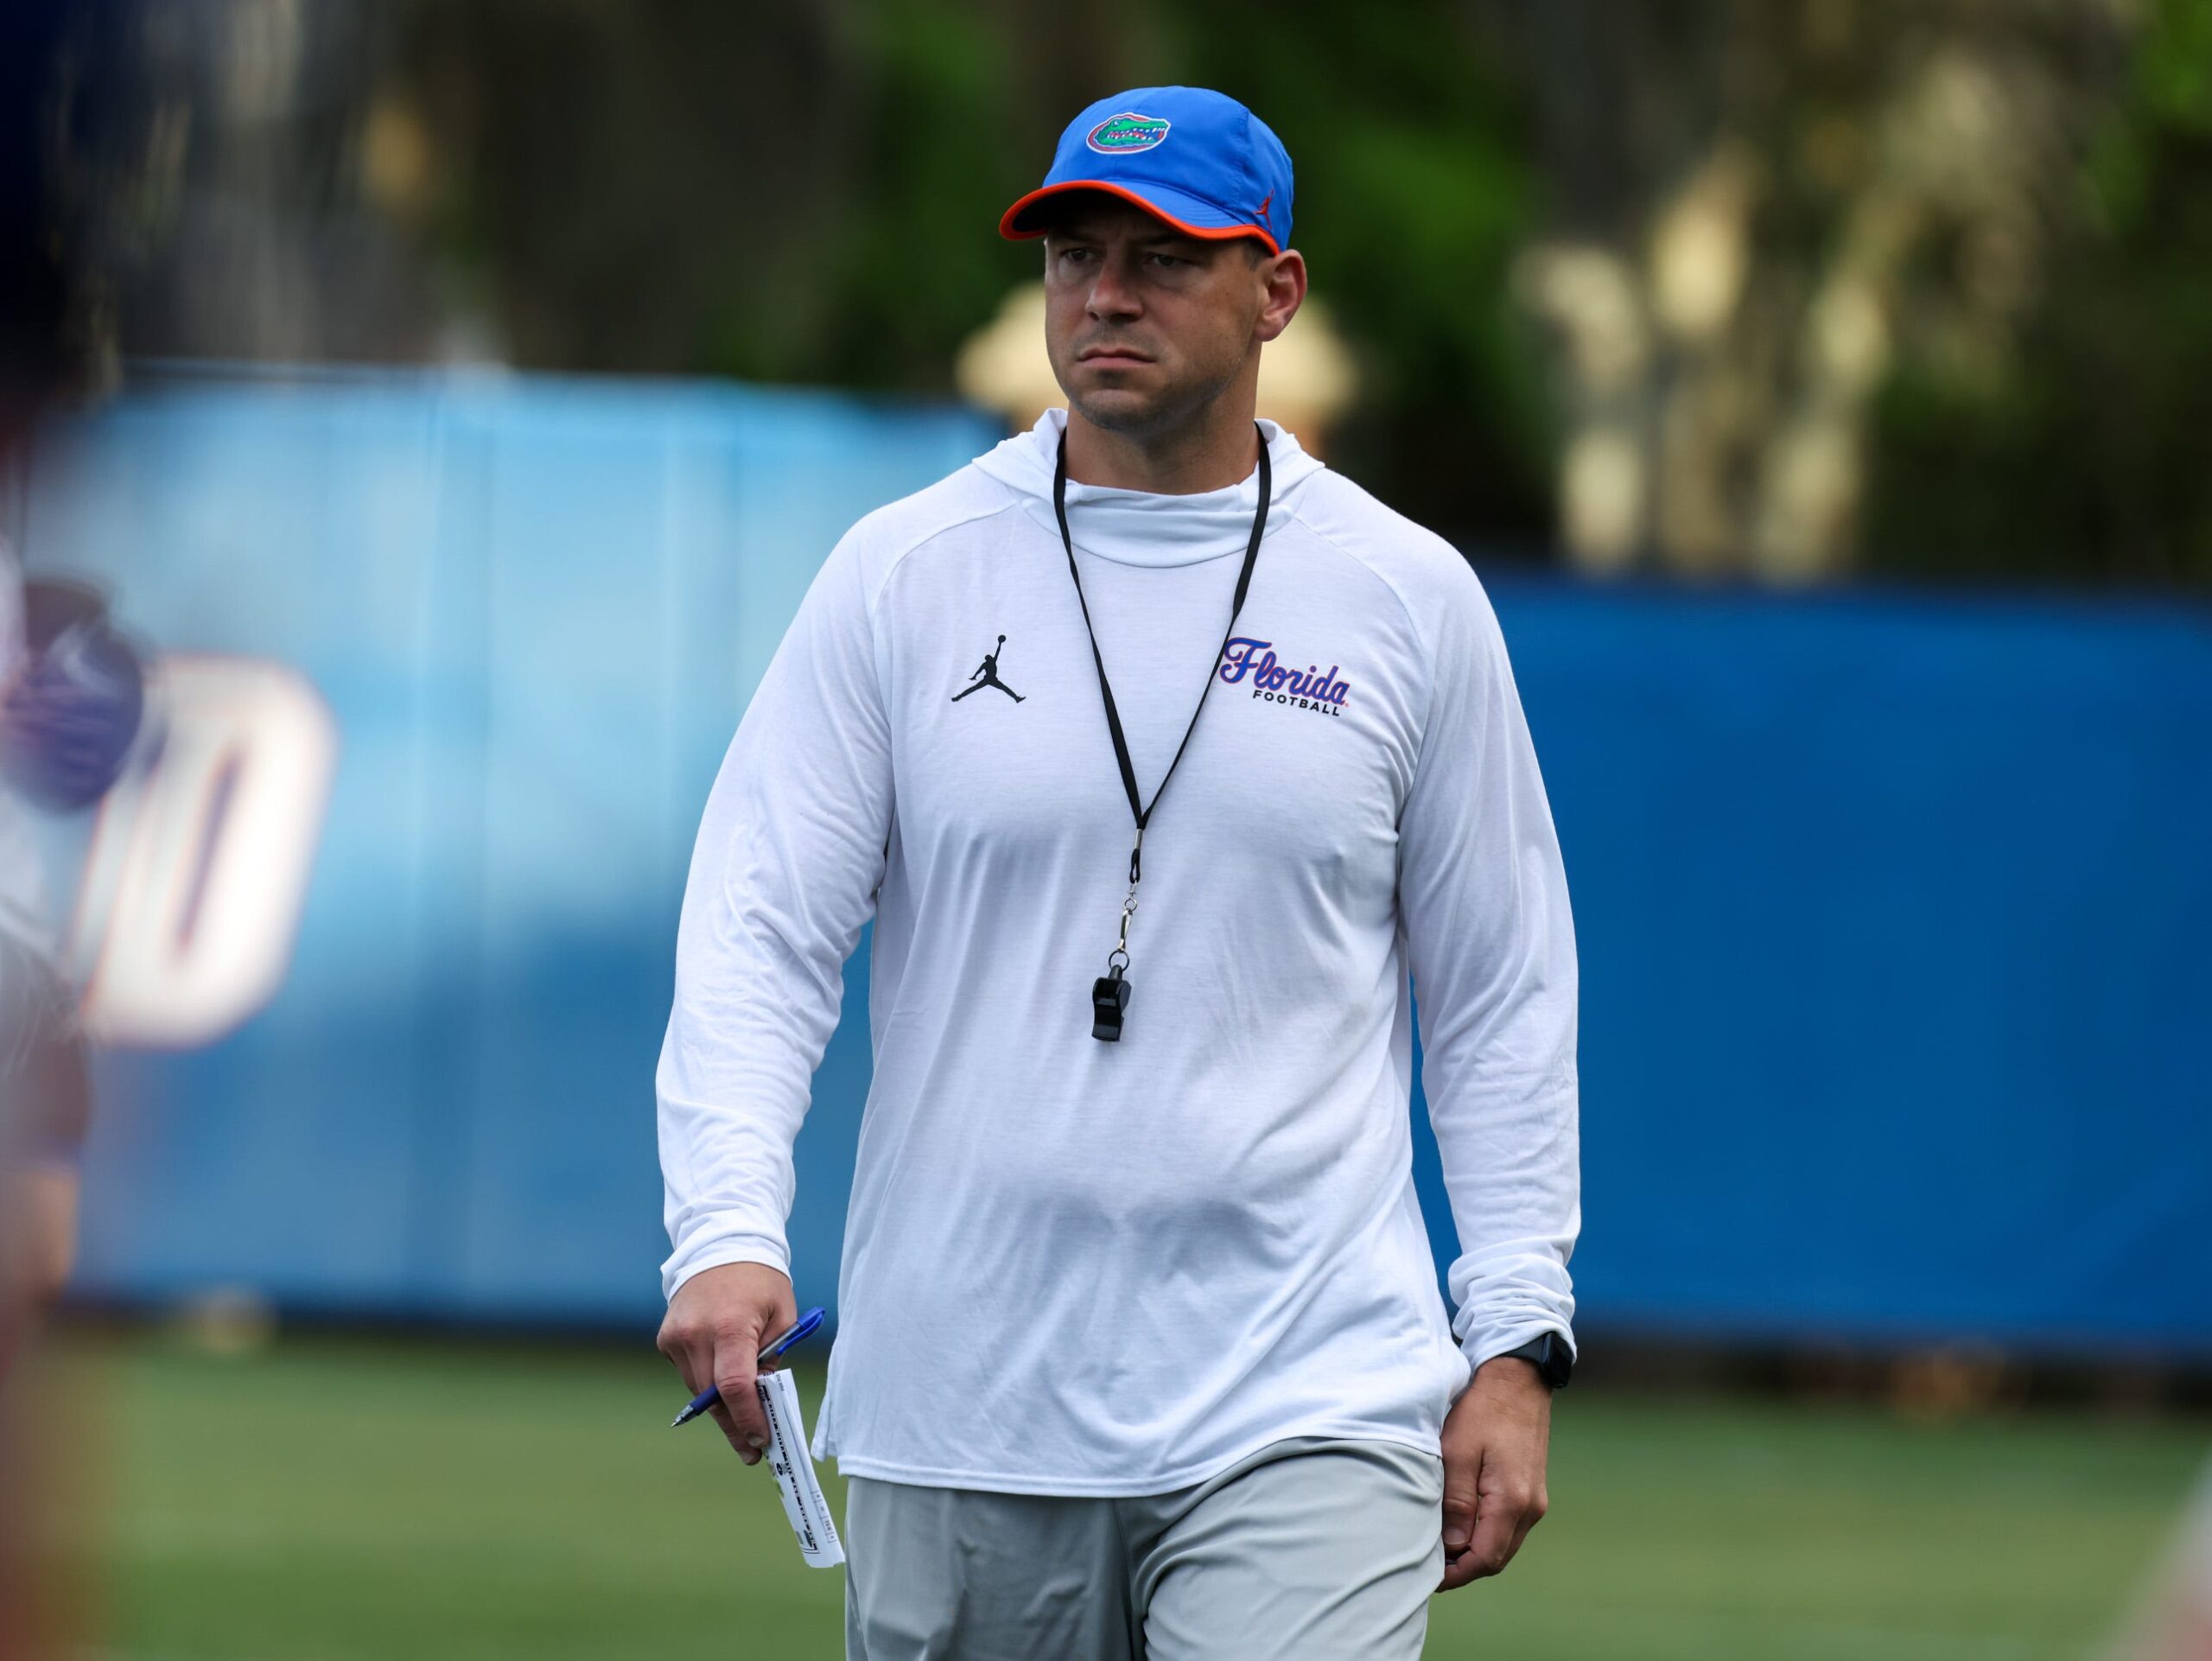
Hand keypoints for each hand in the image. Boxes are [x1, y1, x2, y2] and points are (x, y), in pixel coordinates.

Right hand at [656, 1262, 795, 1465]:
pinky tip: (722, 1382)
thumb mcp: (782, 1316)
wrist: (720, 1245)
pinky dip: (706, 1382)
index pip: (735, 1386)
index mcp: (731, 1326)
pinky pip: (688, 1373)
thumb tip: (765, 1399)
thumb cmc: (760, 1280)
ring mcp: (675, 1338)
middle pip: (713, 1397)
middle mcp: (696, 1334)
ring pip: (698, 1390)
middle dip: (735, 1425)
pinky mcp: (665, 1339)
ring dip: (720, 1408)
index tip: (761, 1441)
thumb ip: (772, 1359)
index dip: (748, 1419)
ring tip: (744, 1424)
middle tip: (752, 1450)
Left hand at [1437, 1353, 1551, 1589]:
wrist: (1517, 1379)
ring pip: (1503, 1544)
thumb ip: (1456, 1502)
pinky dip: (1485, 1534)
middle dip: (1463, 1567)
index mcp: (1512, 1501)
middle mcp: (1530, 1508)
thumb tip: (1451, 1547)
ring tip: (1439, 1546)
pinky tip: (1461, 1524)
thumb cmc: (1482, 1410)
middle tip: (1428, 1564)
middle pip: (1496, 1558)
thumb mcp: (1457, 1452)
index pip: (1485, 1559)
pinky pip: (1508, 1527)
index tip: (1428, 1576)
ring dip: (1474, 1552)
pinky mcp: (1532, 1491)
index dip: (1455, 1574)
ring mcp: (1535, 1500)